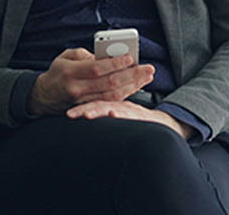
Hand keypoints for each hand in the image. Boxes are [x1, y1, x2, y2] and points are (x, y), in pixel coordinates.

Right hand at [28, 48, 154, 115]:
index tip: (130, 58)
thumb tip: (105, 56)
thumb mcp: (66, 56)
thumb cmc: (58, 73)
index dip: (115, 63)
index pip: (97, 68)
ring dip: (133, 86)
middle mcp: (77, 88)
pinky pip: (110, 102)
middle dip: (131, 75)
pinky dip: (125, 94)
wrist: (44, 96)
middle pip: (109, 83)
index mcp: (70, 72)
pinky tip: (136, 87)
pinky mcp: (88, 109)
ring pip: (112, 96)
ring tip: (146, 77)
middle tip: (147, 68)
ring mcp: (83, 102)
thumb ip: (85, 54)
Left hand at [66, 100, 191, 139]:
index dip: (81, 106)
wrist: (162, 126)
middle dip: (84, 110)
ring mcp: (129, 112)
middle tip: (70, 114)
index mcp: (113, 106)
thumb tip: (85, 116)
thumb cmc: (137, 121)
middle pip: (100, 104)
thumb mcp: (120, 114)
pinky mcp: (139, 116)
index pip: (95, 103)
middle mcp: (119, 107)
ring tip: (86, 115)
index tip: (67, 114)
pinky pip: (129, 114)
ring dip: (98, 111)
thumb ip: (107, 112)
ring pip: (112, 108)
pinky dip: (120, 114)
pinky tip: (112, 114)